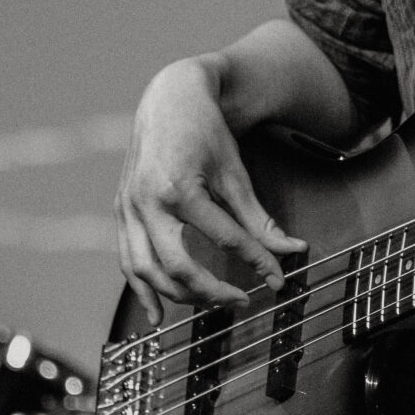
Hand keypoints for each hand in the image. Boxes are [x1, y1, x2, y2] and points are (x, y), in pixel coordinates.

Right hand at [116, 56, 305, 329]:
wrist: (169, 99)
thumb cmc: (206, 131)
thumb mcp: (236, 171)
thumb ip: (258, 217)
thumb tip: (292, 251)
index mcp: (180, 188)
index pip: (225, 239)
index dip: (256, 262)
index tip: (278, 278)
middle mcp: (147, 202)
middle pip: (179, 266)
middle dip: (213, 291)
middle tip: (243, 299)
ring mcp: (128, 209)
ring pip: (148, 271)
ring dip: (179, 296)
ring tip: (212, 303)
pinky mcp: (122, 212)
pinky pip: (128, 261)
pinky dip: (142, 290)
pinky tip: (158, 316)